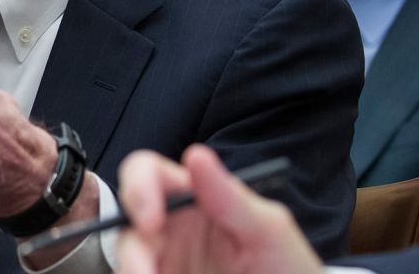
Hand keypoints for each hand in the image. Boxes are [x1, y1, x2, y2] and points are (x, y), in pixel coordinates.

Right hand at [116, 145, 321, 273]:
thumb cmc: (290, 270)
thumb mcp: (270, 232)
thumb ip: (231, 197)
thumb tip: (196, 156)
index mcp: (195, 197)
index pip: (150, 174)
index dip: (139, 188)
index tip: (150, 222)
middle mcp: (173, 226)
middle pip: (128, 221)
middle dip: (131, 248)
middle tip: (144, 273)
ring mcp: (166, 259)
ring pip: (128, 256)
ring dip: (133, 269)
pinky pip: (135, 273)